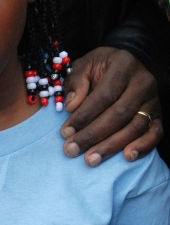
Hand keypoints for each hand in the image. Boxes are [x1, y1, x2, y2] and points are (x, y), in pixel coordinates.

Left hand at [60, 47, 161, 165]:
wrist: (128, 65)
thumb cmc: (101, 68)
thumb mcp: (84, 65)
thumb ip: (76, 82)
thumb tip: (71, 107)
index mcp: (123, 66)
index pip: (103, 96)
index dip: (84, 116)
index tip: (65, 132)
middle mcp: (142, 82)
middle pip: (119, 114)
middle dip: (93, 135)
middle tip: (72, 150)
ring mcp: (153, 100)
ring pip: (135, 126)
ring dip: (112, 146)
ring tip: (91, 159)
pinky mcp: (158, 115)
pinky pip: (155, 133)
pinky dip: (143, 147)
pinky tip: (127, 157)